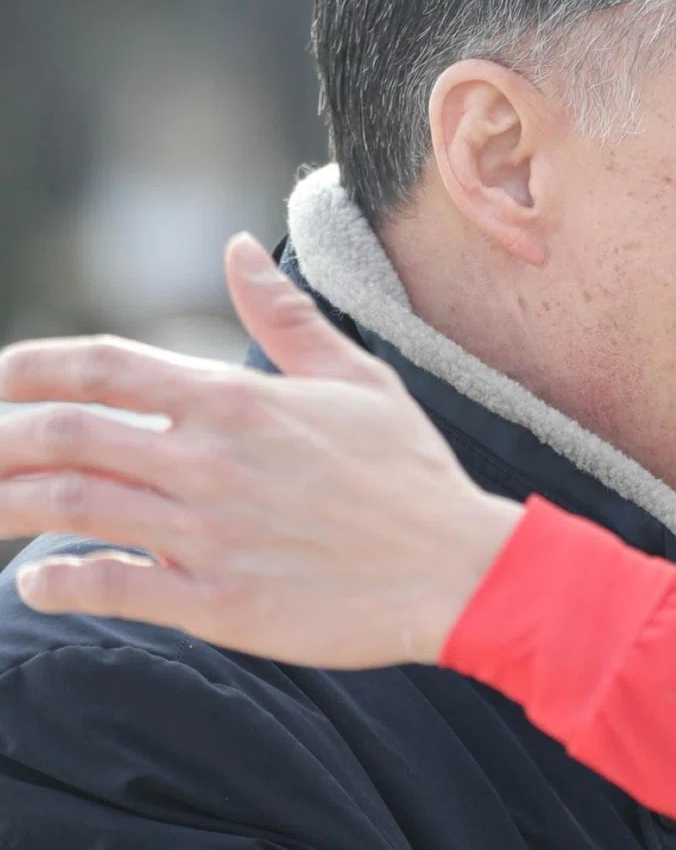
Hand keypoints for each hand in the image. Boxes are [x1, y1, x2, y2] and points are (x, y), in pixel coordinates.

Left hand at [0, 235, 520, 665]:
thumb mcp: (358, 379)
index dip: (31, 367)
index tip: (2, 378)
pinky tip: (35, 582)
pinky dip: (56, 583)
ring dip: (5, 504)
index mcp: (237, 401)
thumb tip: (236, 248)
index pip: (101, 365)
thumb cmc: (411, 474)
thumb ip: (284, 315)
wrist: (457, 569)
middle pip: (62, 435)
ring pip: (68, 508)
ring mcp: (207, 534)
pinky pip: (108, 587)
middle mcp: (209, 462)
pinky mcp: (215, 602)